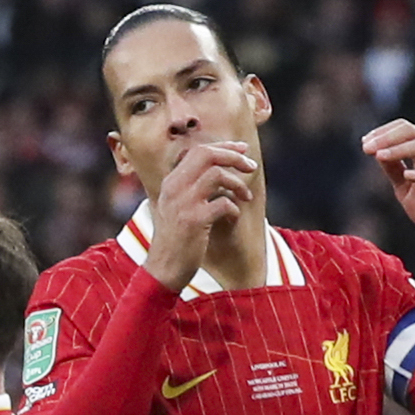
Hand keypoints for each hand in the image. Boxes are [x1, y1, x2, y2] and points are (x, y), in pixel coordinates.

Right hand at [144, 141, 257, 292]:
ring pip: (217, 174)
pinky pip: (223, 203)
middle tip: (251, 166)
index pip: (198, 150)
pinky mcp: (194, 221)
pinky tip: (233, 216)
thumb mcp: (175, 207)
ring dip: (237, 183)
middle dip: (233, 156)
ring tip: (246, 196)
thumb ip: (189, 187)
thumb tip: (217, 170)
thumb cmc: (175, 239)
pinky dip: (234, 208)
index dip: (223, 147)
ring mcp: (183, 203)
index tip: (242, 150)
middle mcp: (175, 188)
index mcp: (171, 182)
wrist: (163, 268)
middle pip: (207, 155)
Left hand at [362, 120, 414, 249]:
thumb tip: (376, 153)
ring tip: (380, 156)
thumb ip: (394, 172)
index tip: (364, 143)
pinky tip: (407, 176)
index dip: (384, 132)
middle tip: (367, 147)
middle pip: (414, 132)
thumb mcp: (405, 190)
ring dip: (401, 149)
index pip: (406, 130)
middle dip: (387, 138)